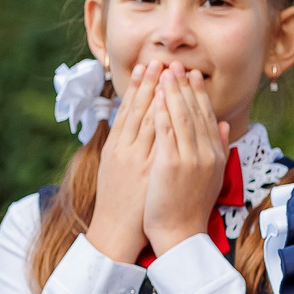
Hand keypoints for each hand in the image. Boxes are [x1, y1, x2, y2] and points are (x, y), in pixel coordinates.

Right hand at [83, 57, 160, 264]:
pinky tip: (178, 106)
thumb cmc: (118, 202)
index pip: (128, 111)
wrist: (117, 232)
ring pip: (153, 121)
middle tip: (159, 60)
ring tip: (170, 74)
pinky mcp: (154, 171)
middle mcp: (126, 151)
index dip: (138, 88)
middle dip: (150, 84)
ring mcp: (141, 160)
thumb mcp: (115, 169)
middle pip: (140, 110)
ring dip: (162, 96)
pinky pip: (165, 140)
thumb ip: (124, 145)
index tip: (146, 67)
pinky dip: (171, 122)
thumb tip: (129, 125)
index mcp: (115, 148)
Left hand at [141, 67, 229, 255]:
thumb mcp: (211, 176)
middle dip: (184, 85)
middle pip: (195, 111)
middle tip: (176, 64)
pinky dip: (162, 110)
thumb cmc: (190, 208)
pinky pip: (165, 131)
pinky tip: (156, 95)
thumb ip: (218, 147)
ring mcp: (189, 158)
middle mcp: (205, 153)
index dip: (199, 94)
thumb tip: (223, 123)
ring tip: (164, 71)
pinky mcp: (170, 165)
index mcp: (215, 155)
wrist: (180, 235)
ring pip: (181, 116)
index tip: (191, 76)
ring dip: (172, 91)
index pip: (207, 116)